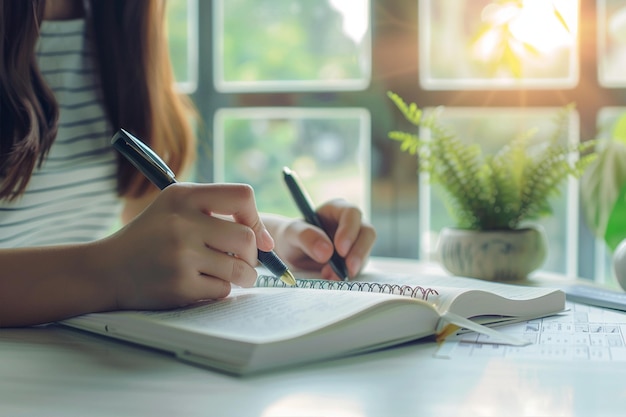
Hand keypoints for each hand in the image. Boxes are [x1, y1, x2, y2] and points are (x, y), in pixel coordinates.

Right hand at [99, 183, 272, 309]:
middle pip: (246, 239)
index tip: (256, 236)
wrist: (107, 270)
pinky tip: (202, 284)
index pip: (242, 196)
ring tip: (229, 275)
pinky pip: (222, 290)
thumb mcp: (174, 208)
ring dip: (242, 276)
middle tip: (242, 261)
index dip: (255, 218)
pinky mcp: (179, 285)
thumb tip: (266, 241)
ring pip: (239, 269)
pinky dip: (219, 290)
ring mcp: (180, 255)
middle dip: (251, 255)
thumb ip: (216, 213)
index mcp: (183, 197)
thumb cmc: (151, 237)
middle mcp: (182, 223)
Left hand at [266, 199, 375, 279]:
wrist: (290, 255)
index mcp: (336, 209)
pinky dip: (347, 274)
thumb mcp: (291, 234)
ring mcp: (355, 242)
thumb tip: (327, 252)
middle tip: (348, 269)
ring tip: (330, 276)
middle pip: (367, 232)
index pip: (352, 214)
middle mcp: (349, 223)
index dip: (349, 230)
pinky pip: (359, 266)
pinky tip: (330, 277)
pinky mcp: (355, 258)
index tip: (340, 250)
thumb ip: (306, 237)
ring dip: (353, 266)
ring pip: (366, 251)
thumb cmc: (291, 238)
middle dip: (359, 252)